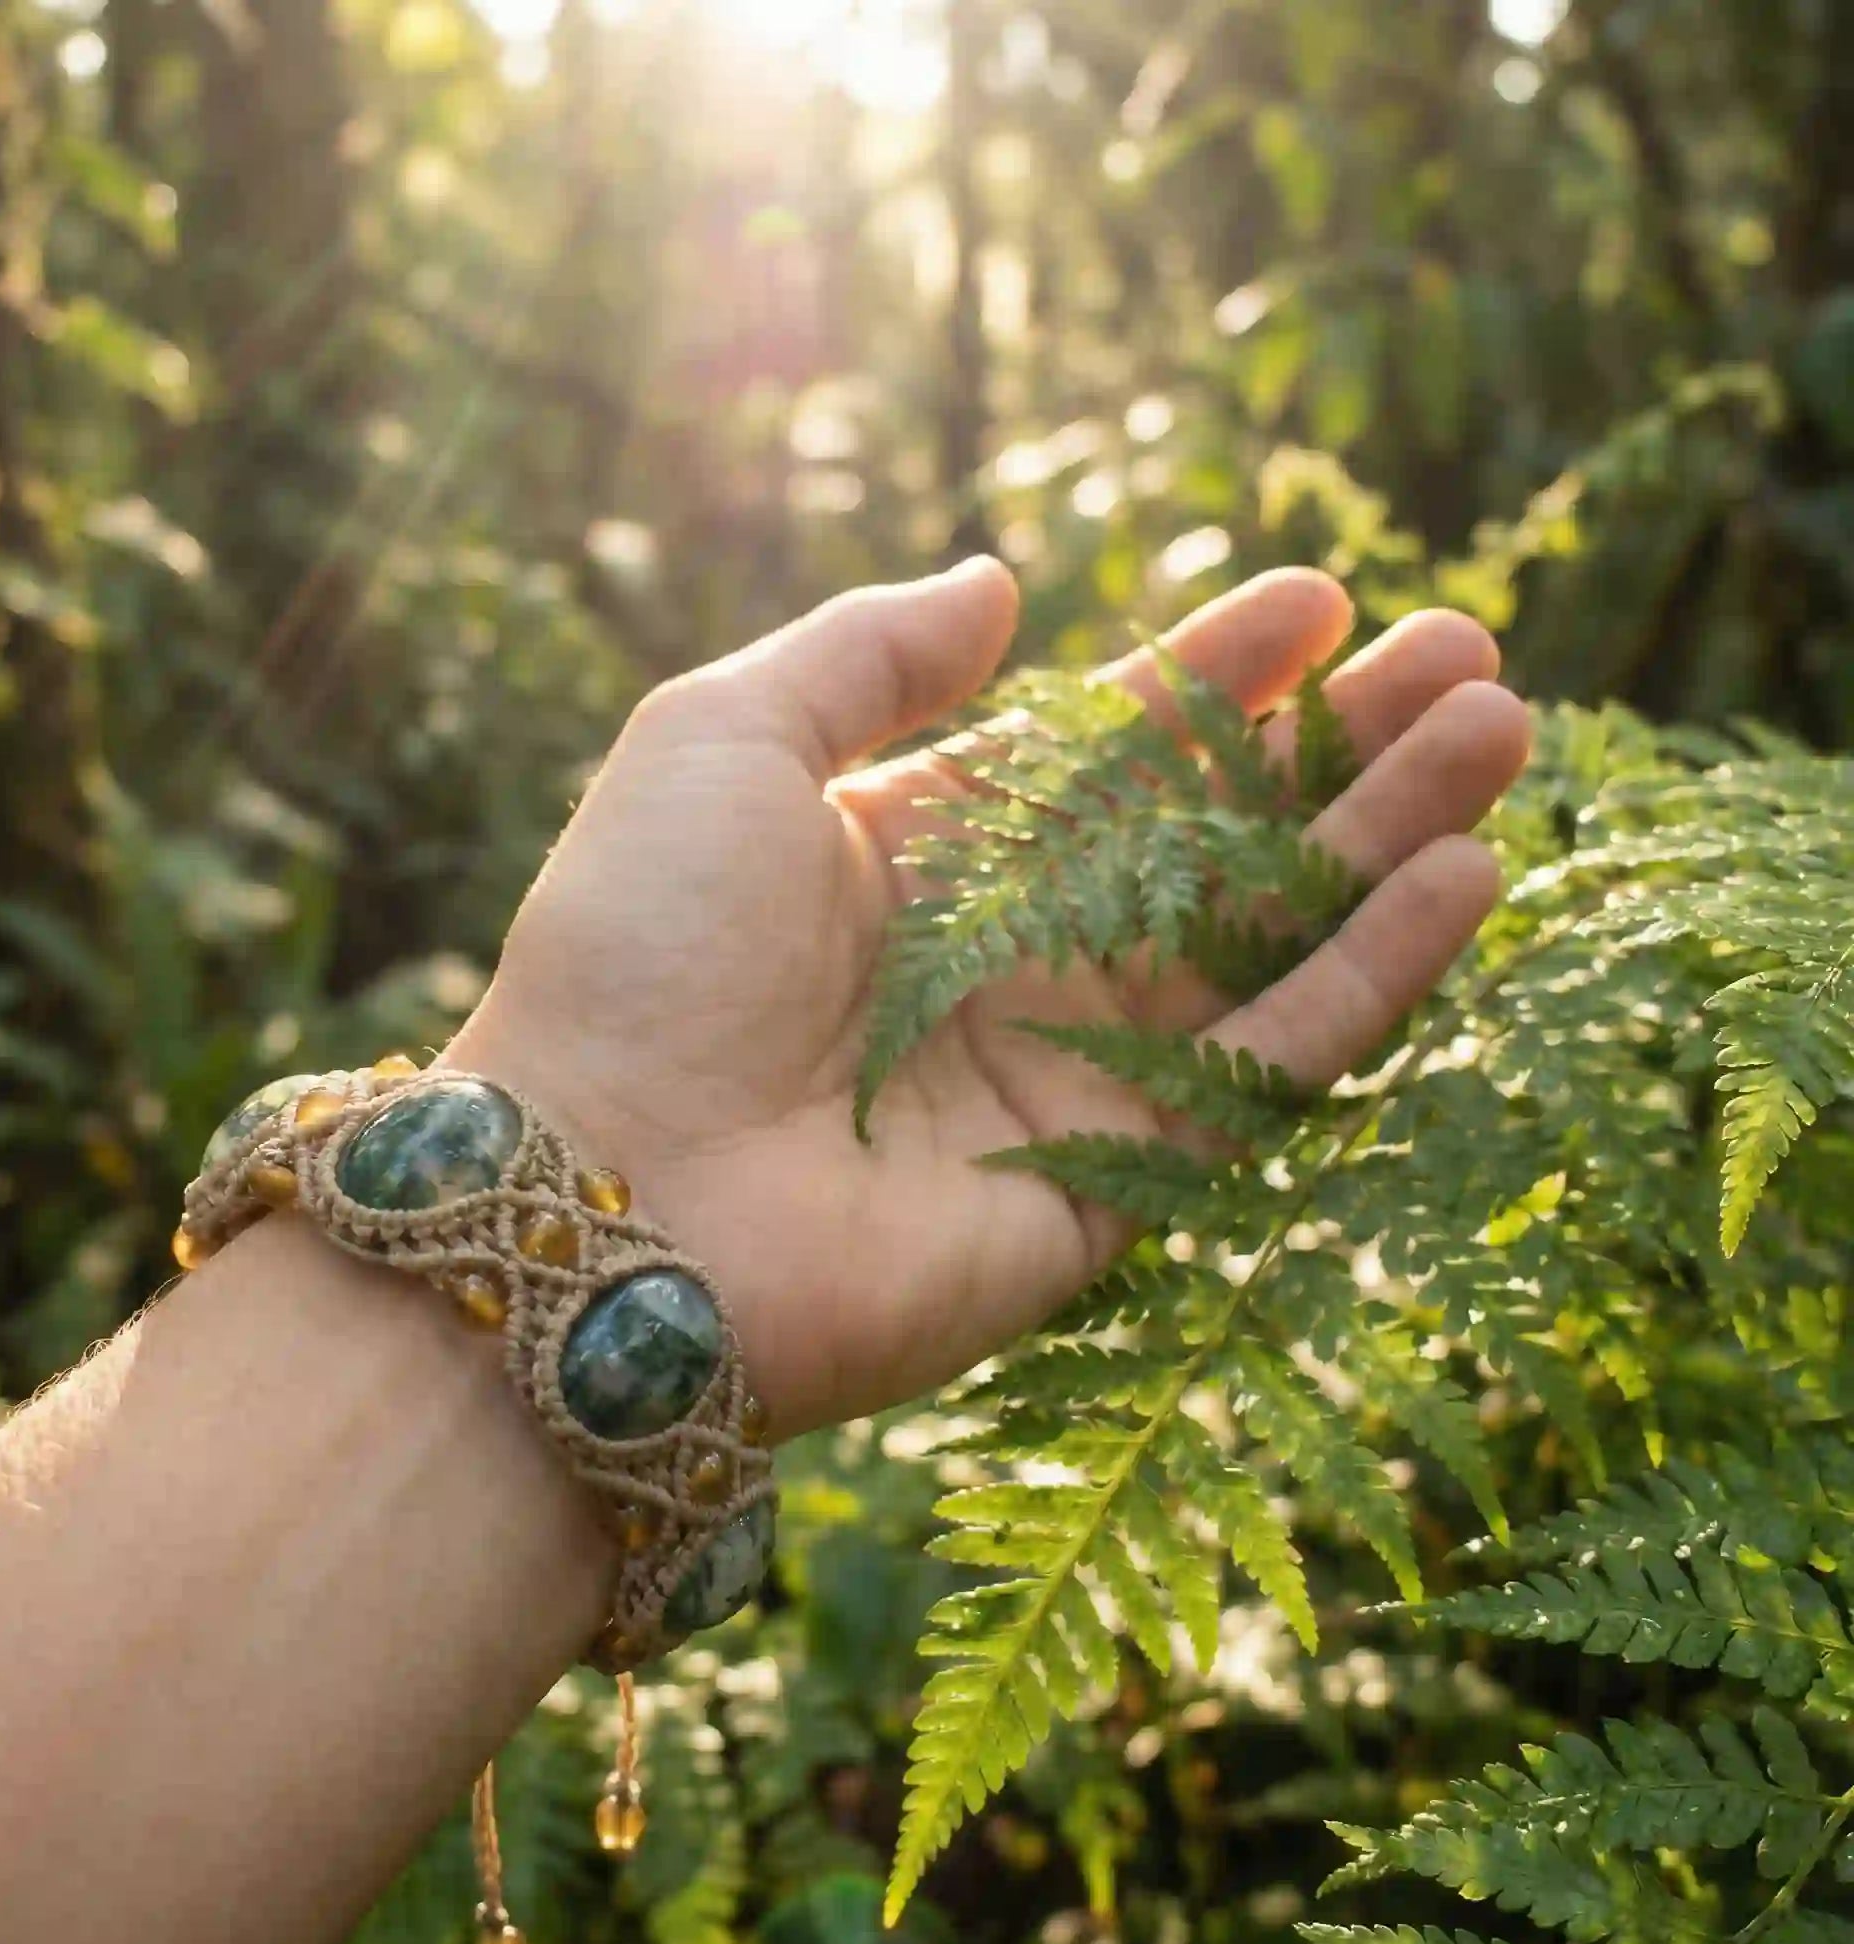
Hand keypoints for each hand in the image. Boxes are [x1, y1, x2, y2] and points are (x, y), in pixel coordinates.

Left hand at [453, 561, 1529, 1437]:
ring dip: (1384, 836)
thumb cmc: (639, 953)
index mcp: (921, 855)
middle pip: (1209, 835)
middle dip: (1334, 745)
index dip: (1212, 674)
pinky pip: (1269, 1066)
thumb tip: (1000, 588)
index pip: (1101, 750)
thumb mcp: (722, 743)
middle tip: (1467, 656)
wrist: (600, 1196)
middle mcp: (1006, 959)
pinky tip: (1463, 877)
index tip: (1319, 598)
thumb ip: (864, 658)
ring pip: (1265, 935)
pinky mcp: (1117, 1180)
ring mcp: (1069, 1071)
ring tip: (1502, 732)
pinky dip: (1368, 976)